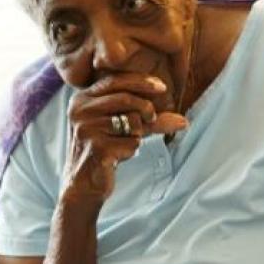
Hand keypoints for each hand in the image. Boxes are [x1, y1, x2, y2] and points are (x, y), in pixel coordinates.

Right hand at [63, 73, 188, 203]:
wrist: (84, 182)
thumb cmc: (106, 149)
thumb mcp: (127, 129)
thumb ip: (151, 120)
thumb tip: (184, 121)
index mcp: (83, 100)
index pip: (114, 81)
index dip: (140, 81)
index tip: (162, 87)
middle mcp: (80, 111)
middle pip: (126, 98)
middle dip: (147, 109)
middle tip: (152, 119)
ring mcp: (86, 129)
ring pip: (132, 122)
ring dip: (137, 134)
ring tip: (123, 143)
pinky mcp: (96, 148)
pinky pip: (132, 143)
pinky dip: (132, 150)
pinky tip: (118, 156)